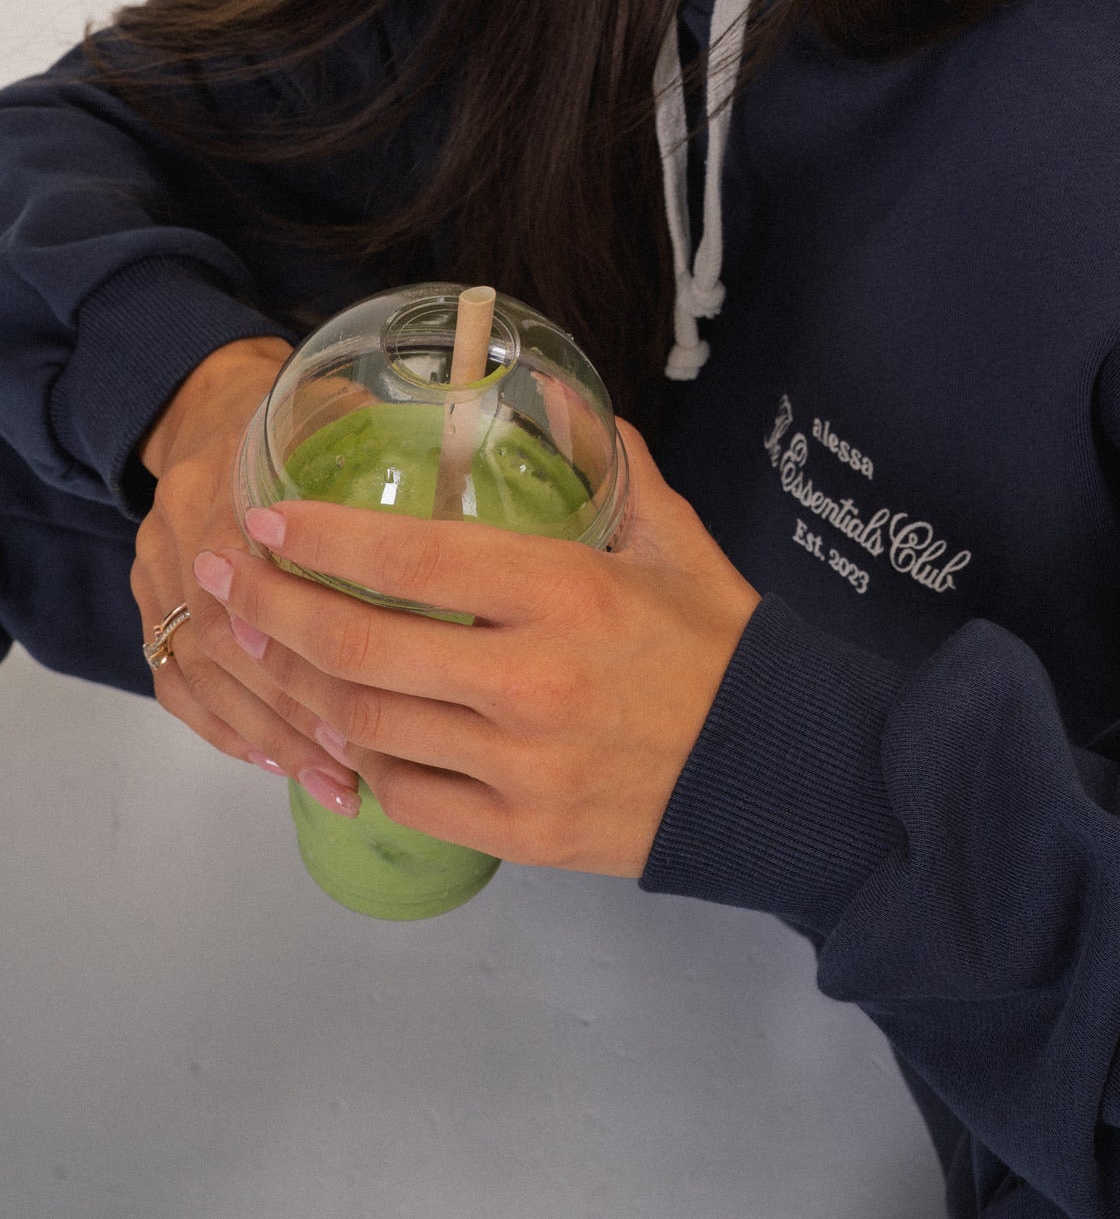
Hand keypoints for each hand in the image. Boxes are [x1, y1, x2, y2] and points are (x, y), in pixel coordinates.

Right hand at [132, 337, 359, 811]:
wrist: (210, 394)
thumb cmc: (308, 402)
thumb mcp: (349, 406)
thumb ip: (405, 448)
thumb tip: (508, 508)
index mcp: (223, 471)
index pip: (254, 567)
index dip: (311, 632)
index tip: (381, 685)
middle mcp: (174, 528)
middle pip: (223, 640)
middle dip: (298, 707)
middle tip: (367, 761)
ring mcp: (150, 572)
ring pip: (201, 675)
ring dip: (272, 735)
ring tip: (339, 782)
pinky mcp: (147, 605)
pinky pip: (176, 687)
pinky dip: (229, 733)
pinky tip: (284, 767)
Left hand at [189, 421, 759, 871]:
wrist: (775, 774)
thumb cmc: (723, 649)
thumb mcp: (676, 543)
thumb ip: (616, 472)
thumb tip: (568, 405)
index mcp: (566, 594)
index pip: (416, 557)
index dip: (326, 538)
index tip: (270, 517)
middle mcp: (531, 682)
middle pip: (361, 649)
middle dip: (275, 609)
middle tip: (228, 580)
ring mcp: (521, 766)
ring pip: (369, 727)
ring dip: (304, 687)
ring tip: (268, 649)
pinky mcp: (521, 831)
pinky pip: (408, 797)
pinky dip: (364, 763)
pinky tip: (345, 731)